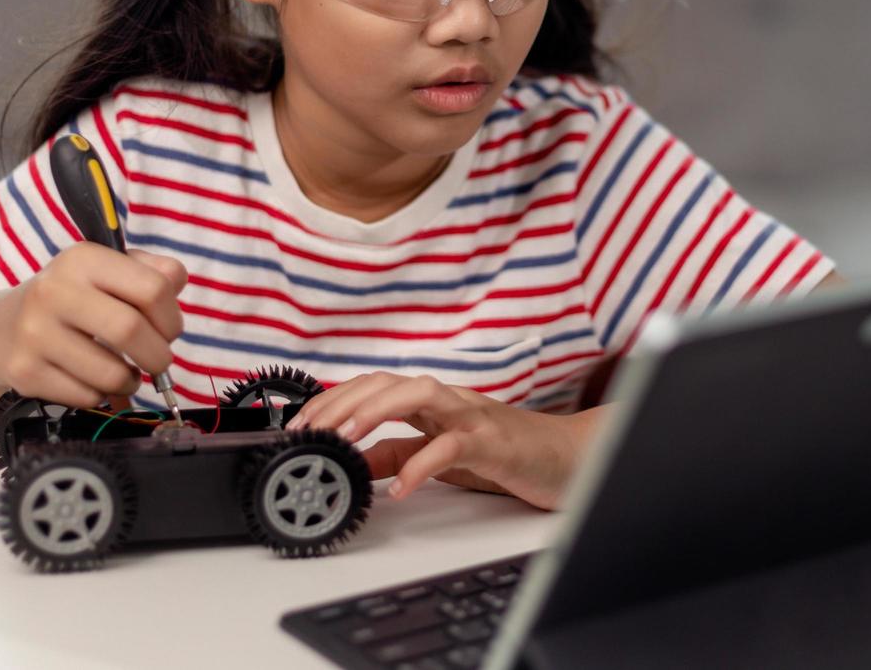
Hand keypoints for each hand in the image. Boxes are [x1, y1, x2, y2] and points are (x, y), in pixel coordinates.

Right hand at [0, 243, 185, 407]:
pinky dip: (101, 395)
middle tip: (158, 360)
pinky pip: (86, 396)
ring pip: (111, 374)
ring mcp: (35, 333)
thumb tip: (176, 281)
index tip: (168, 330)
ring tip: (126, 372)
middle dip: (158, 355)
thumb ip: (152, 271)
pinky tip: (93, 379)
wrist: (1, 328)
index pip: (153, 288)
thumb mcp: (108, 271)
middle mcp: (54, 291)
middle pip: (131, 331)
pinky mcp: (24, 371)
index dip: (172, 317)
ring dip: (131, 381)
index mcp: (83, 259)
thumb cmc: (74, 298)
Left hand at [287, 371, 603, 510]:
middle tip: (308, 431)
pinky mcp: (494, 441)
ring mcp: (472, 415)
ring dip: (377, 409)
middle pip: (387, 382)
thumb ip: (399, 454)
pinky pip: (454, 445)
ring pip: (420, 394)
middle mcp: (449, 400)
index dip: (332, 401)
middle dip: (342, 402)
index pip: (373, 387)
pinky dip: (423, 465)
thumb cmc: (509, 452)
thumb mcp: (441, 455)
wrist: (571, 458)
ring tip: (344, 436)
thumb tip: (353, 461)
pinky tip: (400, 489)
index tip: (299, 427)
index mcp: (432, 403)